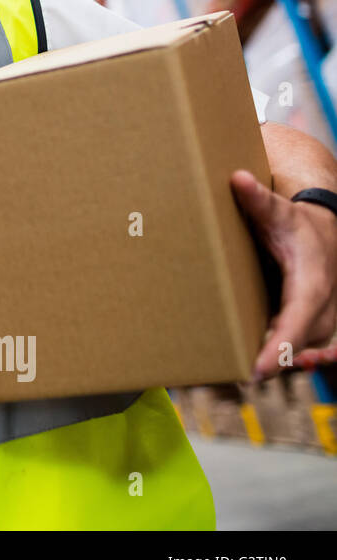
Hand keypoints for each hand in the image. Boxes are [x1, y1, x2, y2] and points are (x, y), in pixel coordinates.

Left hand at [230, 170, 336, 378]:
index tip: (261, 367)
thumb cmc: (295, 223)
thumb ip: (257, 199)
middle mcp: (323, 304)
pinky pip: (302, 349)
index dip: (282, 344)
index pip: (299, 318)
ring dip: (278, 366)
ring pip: (303, 350)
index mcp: (313, 280)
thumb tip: (237, 179)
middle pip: (301, 342)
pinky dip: (285, 361)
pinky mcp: (312, 324)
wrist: (323, 232)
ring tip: (242, 380)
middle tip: (239, 379)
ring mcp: (321, 317)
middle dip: (275, 362)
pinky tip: (260, 372)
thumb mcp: (278, 211)